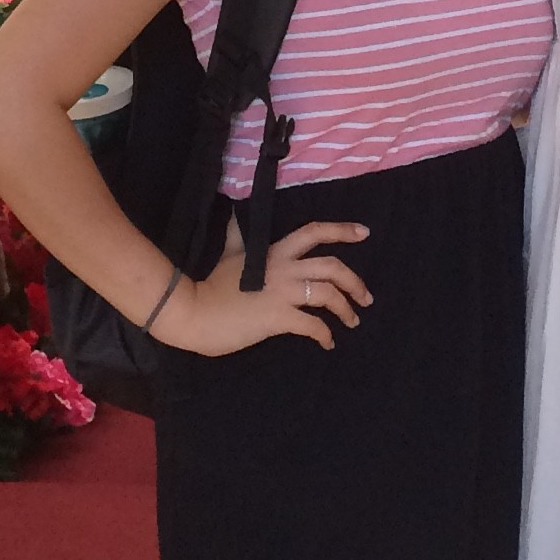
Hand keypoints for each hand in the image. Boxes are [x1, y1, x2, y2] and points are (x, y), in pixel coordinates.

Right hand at [163, 219, 371, 356]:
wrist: (194, 311)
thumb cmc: (211, 286)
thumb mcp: (230, 254)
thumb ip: (239, 237)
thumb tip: (236, 217)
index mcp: (275, 251)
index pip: (314, 232)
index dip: (342, 230)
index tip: (364, 233)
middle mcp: (284, 268)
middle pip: (332, 266)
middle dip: (355, 282)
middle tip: (366, 297)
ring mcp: (282, 292)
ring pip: (328, 295)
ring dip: (346, 309)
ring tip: (353, 322)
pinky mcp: (278, 318)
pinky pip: (312, 325)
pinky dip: (325, 334)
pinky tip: (328, 343)